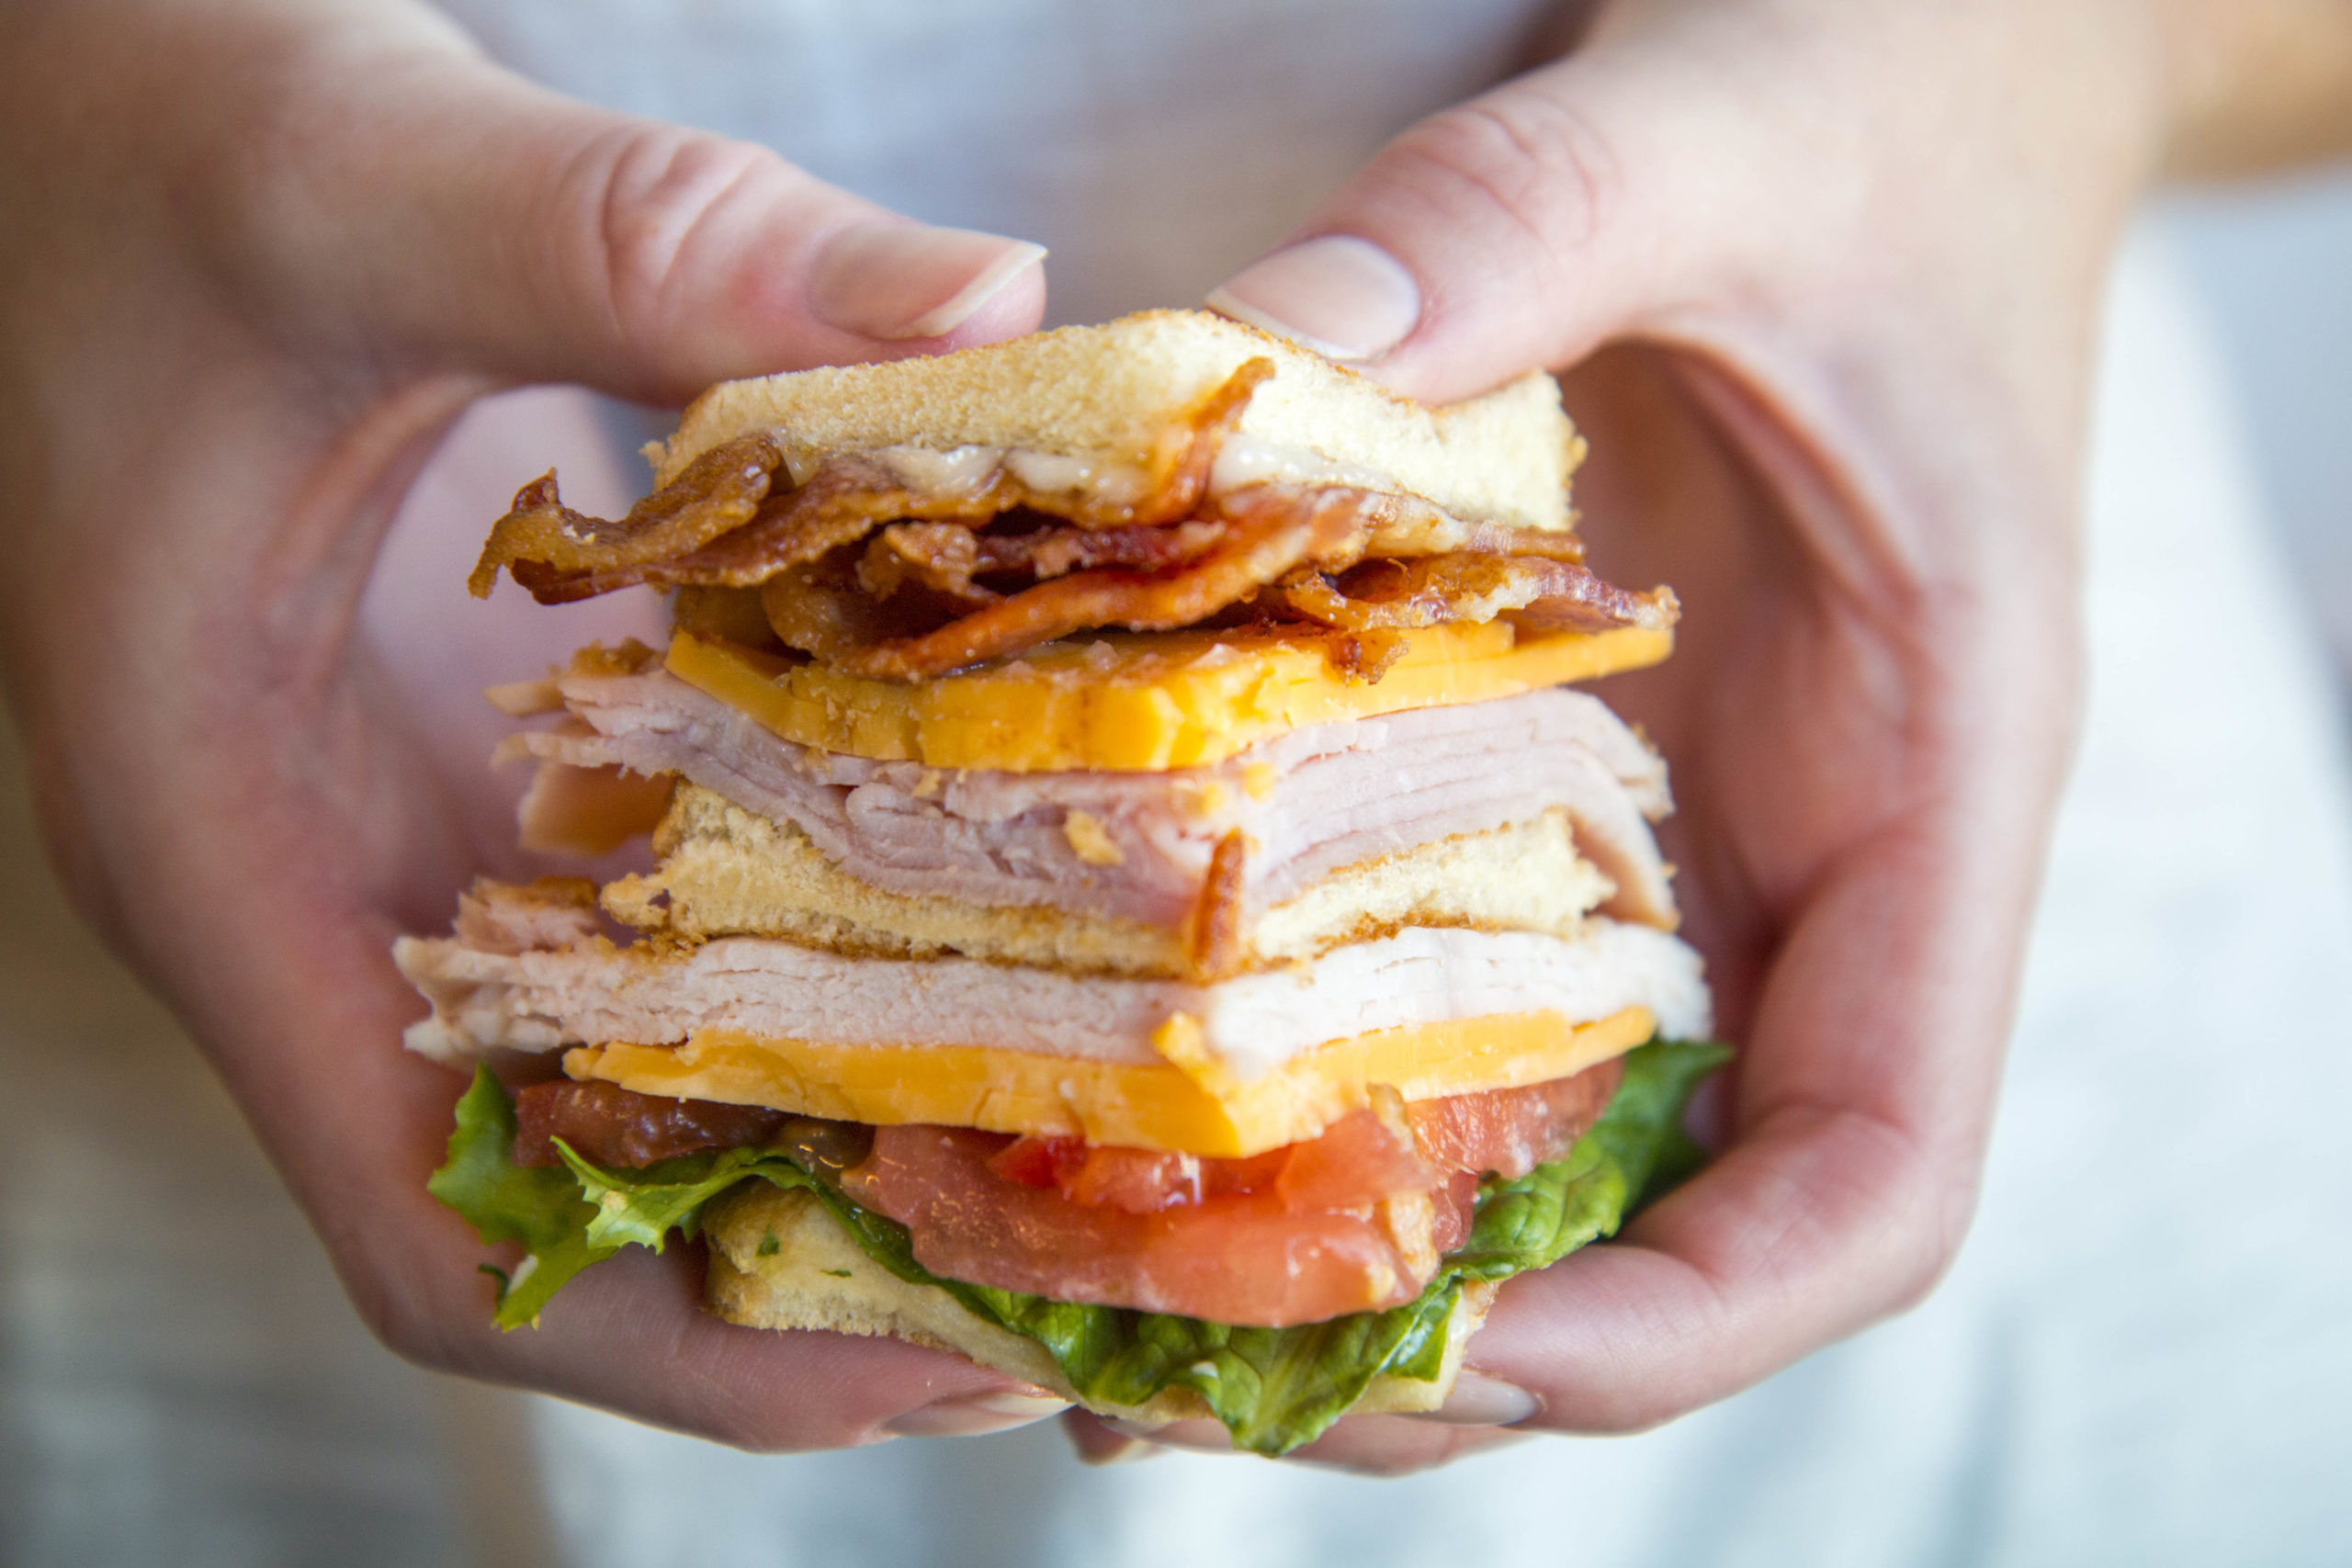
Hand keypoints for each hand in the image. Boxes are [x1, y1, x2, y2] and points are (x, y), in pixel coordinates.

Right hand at [0, 0, 1069, 1445]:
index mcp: (235, 851)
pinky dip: (803, 984)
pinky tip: (978, 949)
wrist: (91, 100)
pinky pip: (649, 944)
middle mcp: (326, 890)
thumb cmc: (155, 144)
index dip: (680, 1342)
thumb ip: (639, 239)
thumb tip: (984, 308)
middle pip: (561, 1214)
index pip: (430, 1230)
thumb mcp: (372, 174)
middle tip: (1076, 1285)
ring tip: (1073, 1161)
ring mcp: (403, 836)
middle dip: (809, 1282)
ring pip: (619, 1093)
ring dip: (827, 1147)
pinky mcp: (475, 761)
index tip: (932, 1363)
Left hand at [1142, 0, 2179, 1469]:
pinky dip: (1284, 1059)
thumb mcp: (1721, 140)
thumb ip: (1519, 236)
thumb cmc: (1881, 97)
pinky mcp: (1536, 753)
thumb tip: (1251, 368)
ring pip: (1518, 1119)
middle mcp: (1786, 852)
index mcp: (1925, 784)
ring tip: (1080, 1286)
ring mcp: (1653, 817)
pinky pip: (1419, 959)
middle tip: (1177, 1373)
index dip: (1693, 1321)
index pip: (1871, 1173)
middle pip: (1654, 1212)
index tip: (1469, 1350)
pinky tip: (1100, 1079)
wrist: (1887, 48)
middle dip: (1446, 1338)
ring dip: (1327, 1236)